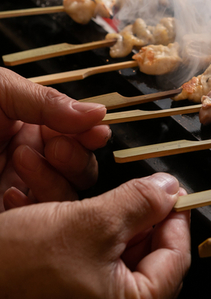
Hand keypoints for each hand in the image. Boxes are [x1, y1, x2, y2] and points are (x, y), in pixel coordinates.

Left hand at [0, 67, 110, 210]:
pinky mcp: (9, 217)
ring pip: (65, 197)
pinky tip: (10, 191)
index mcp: (34, 125)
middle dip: (76, 160)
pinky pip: (37, 220)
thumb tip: (98, 112)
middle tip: (56, 146)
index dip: (92, 136)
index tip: (96, 134)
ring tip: (22, 158)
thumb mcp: (1, 92)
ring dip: (53, 181)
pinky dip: (32, 207)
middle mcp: (33, 157)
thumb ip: (48, 101)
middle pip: (83, 171)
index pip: (81, 137)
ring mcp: (20, 186)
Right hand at [0, 173, 191, 298]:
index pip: (176, 256)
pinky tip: (71, 212)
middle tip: (139, 190)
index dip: (176, 216)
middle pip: (150, 252)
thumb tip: (168, 189)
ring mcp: (95, 298)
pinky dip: (90, 230)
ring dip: (111, 217)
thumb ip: (140, 203)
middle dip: (140, 215)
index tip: (172, 190)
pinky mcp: (75, 289)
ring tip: (97, 200)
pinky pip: (95, 254)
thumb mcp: (91, 224)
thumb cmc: (16, 270)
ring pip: (121, 249)